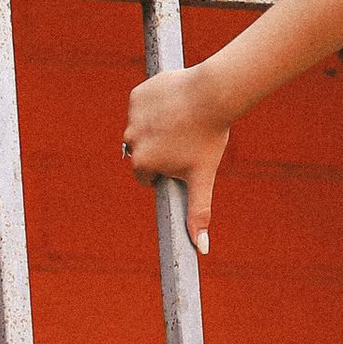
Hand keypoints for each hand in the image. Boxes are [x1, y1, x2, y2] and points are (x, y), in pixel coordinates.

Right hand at [123, 66, 229, 256]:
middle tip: (186, 137)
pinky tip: (175, 103)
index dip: (167, 170)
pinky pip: (144, 105)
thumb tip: (202, 249)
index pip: (148, 176)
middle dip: (161, 149)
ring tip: (182, 120)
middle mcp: (130, 140)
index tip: (184, 158)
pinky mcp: (136, 96)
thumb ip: (197, 213)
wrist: (212, 94)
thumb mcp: (202, 176)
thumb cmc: (208, 137)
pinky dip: (156, 106)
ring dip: (158, 126)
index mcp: (142, 164)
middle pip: (144, 151)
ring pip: (144, 128)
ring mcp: (131, 116)